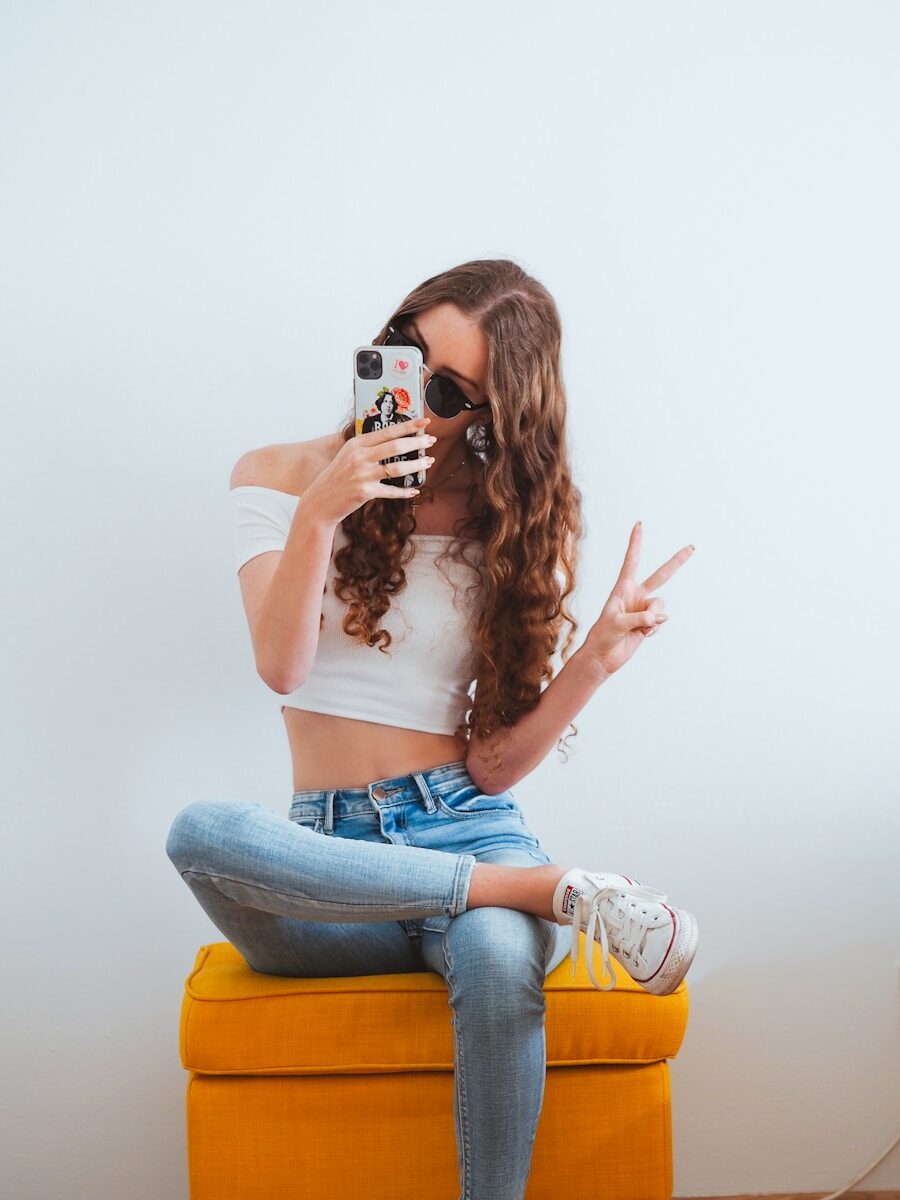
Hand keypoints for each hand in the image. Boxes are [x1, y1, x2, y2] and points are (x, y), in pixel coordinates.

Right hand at [302, 418, 435, 524]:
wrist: (320, 501)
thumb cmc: (337, 478)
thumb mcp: (348, 456)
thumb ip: (367, 448)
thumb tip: (394, 441)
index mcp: (356, 444)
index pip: (387, 431)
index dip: (408, 425)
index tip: (424, 422)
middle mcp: (359, 457)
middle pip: (395, 446)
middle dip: (417, 442)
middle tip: (431, 440)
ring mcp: (362, 474)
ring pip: (397, 468)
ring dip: (417, 465)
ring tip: (429, 462)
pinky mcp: (365, 492)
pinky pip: (391, 491)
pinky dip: (405, 491)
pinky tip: (414, 490)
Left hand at [581, 522, 694, 675]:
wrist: (603, 656)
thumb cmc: (603, 636)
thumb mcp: (617, 623)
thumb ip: (638, 618)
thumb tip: (658, 617)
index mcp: (623, 588)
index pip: (632, 561)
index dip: (636, 543)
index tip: (639, 524)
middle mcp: (636, 595)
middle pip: (661, 575)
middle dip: (677, 561)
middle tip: (692, 547)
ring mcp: (644, 609)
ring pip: (661, 606)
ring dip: (655, 618)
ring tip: (641, 628)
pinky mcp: (650, 623)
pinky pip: (661, 622)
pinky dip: (655, 629)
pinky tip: (643, 635)